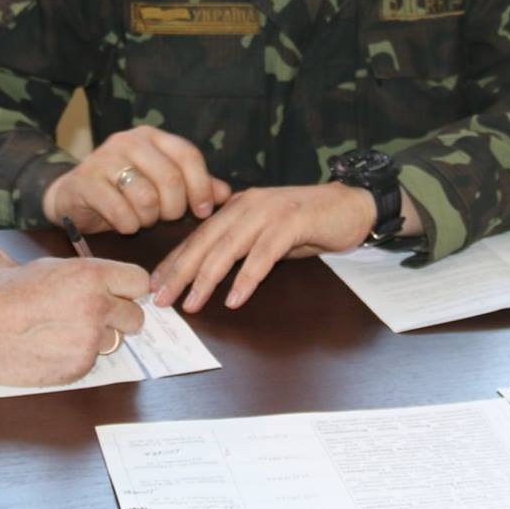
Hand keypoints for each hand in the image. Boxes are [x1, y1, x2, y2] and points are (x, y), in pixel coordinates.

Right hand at [0, 256, 149, 385]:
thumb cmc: (4, 293)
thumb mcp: (49, 269)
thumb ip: (85, 278)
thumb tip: (107, 286)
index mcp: (93, 276)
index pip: (139, 282)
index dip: (129, 289)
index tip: (122, 294)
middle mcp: (98, 308)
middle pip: (136, 317)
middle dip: (120, 318)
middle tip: (95, 317)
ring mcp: (89, 342)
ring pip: (113, 341)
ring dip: (96, 339)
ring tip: (61, 332)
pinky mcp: (77, 368)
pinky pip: (89, 362)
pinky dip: (75, 358)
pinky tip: (49, 349)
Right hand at [41, 124, 231, 236]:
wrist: (71, 196)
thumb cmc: (123, 191)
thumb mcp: (160, 185)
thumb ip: (194, 186)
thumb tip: (226, 194)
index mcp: (151, 137)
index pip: (188, 156)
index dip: (201, 186)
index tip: (202, 211)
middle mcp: (128, 141)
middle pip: (170, 178)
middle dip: (174, 208)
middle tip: (166, 219)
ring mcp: (104, 159)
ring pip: (146, 197)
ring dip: (148, 219)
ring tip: (142, 220)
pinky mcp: (85, 182)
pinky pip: (120, 211)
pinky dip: (128, 224)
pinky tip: (125, 224)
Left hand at [150, 183, 374, 313]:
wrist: (354, 206)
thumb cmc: (310, 224)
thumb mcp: (268, 235)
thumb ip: (241, 247)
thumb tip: (208, 272)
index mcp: (238, 206)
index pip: (199, 236)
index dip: (175, 261)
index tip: (155, 285)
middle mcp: (248, 204)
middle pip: (206, 241)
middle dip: (180, 272)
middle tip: (161, 299)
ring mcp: (270, 211)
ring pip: (229, 247)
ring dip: (207, 278)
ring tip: (191, 304)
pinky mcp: (294, 222)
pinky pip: (264, 254)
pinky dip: (247, 277)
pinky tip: (235, 298)